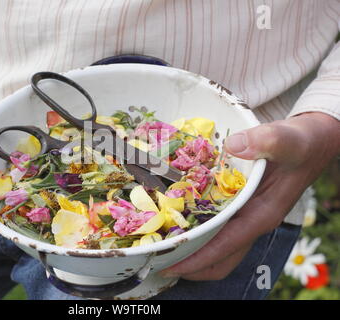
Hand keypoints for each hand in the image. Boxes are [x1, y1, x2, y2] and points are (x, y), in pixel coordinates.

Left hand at [161, 112, 339, 279]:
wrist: (312, 141)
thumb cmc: (301, 144)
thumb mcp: (288, 139)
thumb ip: (267, 140)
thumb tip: (233, 146)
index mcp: (261, 215)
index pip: (225, 246)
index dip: (196, 258)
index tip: (169, 263)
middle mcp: (251, 222)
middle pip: (219, 258)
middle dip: (189, 263)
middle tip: (157, 257)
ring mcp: (245, 216)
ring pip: (216, 246)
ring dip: (191, 250)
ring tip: (161, 244)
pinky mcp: (240, 207)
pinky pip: (216, 227)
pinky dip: (196, 229)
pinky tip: (176, 219)